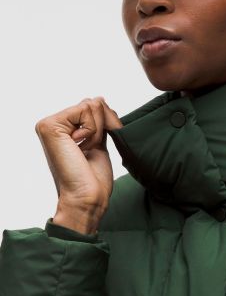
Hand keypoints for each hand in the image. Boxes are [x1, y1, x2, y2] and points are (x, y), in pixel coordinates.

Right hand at [35, 96, 122, 231]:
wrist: (87, 196)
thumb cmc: (93, 176)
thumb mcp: (99, 140)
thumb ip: (98, 120)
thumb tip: (99, 98)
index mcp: (63, 127)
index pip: (94, 106)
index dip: (105, 124)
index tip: (93, 148)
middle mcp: (54, 123)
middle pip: (94, 102)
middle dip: (103, 125)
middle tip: (89, 150)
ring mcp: (49, 124)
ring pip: (92, 105)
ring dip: (97, 130)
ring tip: (84, 150)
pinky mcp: (50, 126)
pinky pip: (86, 110)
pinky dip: (92, 130)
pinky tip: (80, 147)